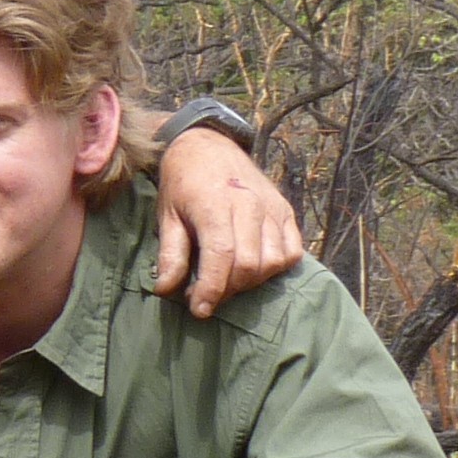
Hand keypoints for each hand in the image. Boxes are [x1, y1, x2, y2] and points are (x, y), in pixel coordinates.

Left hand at [151, 125, 300, 316]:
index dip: (212, 290)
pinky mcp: (286, 211)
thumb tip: (165, 290)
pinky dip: (276, 267)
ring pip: (273, 262)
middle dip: (228, 290)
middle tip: (207, 295)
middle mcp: (249, 206)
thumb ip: (170, 254)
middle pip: (249, 265)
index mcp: (216, 205)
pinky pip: (292, 251)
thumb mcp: (167, 216)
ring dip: (251, 282)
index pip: (222, 257)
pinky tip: (253, 269)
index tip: (199, 310)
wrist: (207, 146)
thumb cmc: (182, 184)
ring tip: (227, 281)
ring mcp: (272, 208)